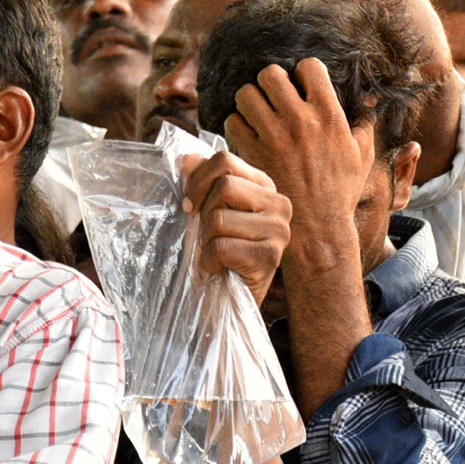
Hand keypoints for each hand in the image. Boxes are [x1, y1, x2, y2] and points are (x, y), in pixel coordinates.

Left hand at [180, 151, 291, 305]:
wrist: (224, 304)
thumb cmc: (215, 255)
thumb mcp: (205, 212)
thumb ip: (200, 183)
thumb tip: (185, 159)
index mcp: (265, 187)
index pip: (225, 160)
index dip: (198, 181)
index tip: (189, 206)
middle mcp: (279, 204)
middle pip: (224, 186)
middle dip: (203, 214)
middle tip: (208, 237)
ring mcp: (279, 230)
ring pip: (220, 218)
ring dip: (205, 241)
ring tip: (216, 255)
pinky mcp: (270, 257)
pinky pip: (222, 246)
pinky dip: (208, 261)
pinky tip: (219, 269)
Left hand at [222, 59, 373, 253]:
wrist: (317, 228)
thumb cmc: (341, 191)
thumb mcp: (363, 154)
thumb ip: (365, 122)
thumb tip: (371, 97)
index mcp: (329, 116)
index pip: (309, 67)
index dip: (304, 72)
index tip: (303, 85)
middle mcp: (300, 121)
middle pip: (271, 74)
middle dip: (271, 82)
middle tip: (274, 96)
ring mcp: (273, 137)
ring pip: (246, 94)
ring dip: (251, 101)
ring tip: (258, 114)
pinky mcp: (252, 154)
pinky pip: (232, 122)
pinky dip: (238, 125)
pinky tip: (248, 135)